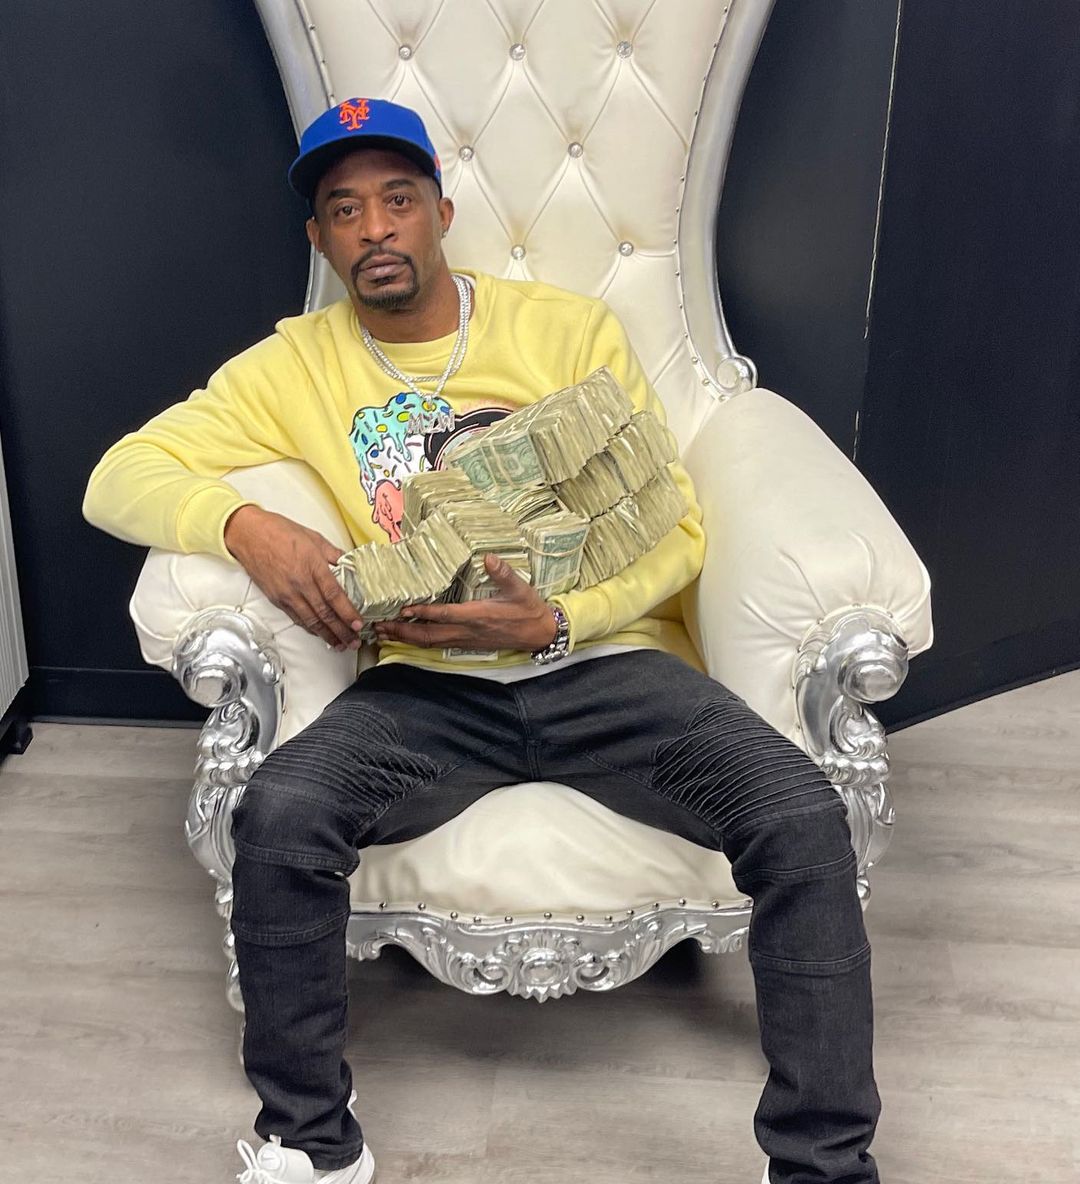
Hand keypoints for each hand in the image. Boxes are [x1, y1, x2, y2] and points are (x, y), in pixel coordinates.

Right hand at [223, 505, 362, 649]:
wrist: (249, 535)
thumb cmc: (280, 532)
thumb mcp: (314, 538)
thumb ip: (334, 554)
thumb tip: (351, 565)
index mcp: (313, 567)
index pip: (334, 596)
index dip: (348, 613)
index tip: (359, 625)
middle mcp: (300, 584)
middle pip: (324, 614)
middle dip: (341, 631)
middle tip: (354, 642)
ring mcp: (287, 594)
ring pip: (310, 621)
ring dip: (327, 635)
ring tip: (341, 644)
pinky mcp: (277, 600)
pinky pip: (296, 618)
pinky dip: (310, 628)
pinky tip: (319, 634)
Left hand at [374, 554, 556, 652]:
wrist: (538, 634)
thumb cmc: (528, 610)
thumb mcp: (520, 589)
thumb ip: (503, 573)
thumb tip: (488, 557)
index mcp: (477, 615)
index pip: (445, 615)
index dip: (423, 613)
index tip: (403, 608)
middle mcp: (467, 631)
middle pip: (428, 635)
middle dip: (402, 631)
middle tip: (379, 625)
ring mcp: (465, 640)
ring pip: (429, 643)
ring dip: (405, 639)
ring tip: (383, 633)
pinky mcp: (465, 643)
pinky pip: (436, 645)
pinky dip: (418, 642)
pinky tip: (405, 638)